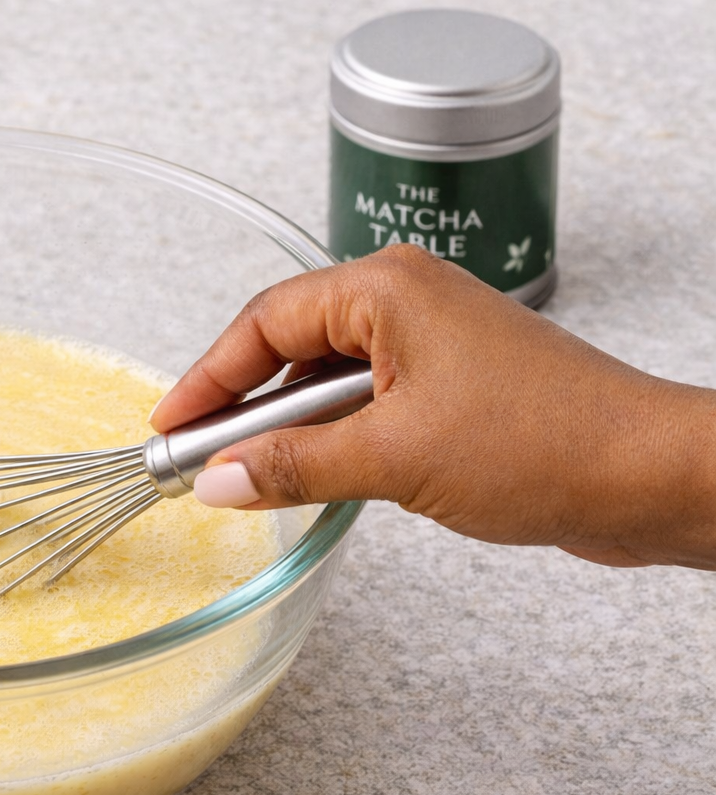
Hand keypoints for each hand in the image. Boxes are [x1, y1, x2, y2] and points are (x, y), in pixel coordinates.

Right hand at [150, 245, 715, 570]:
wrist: (647, 476)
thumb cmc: (546, 443)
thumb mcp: (394, 459)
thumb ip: (294, 466)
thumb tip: (221, 481)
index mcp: (387, 289)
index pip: (264, 322)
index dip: (208, 377)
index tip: (171, 427)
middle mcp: (407, 302)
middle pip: (288, 343)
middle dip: (240, 404)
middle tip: (198, 458)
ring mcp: (432, 342)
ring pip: (326, 378)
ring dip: (287, 427)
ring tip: (250, 477)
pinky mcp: (451, 384)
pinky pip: (366, 402)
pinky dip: (331, 437)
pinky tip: (314, 476)